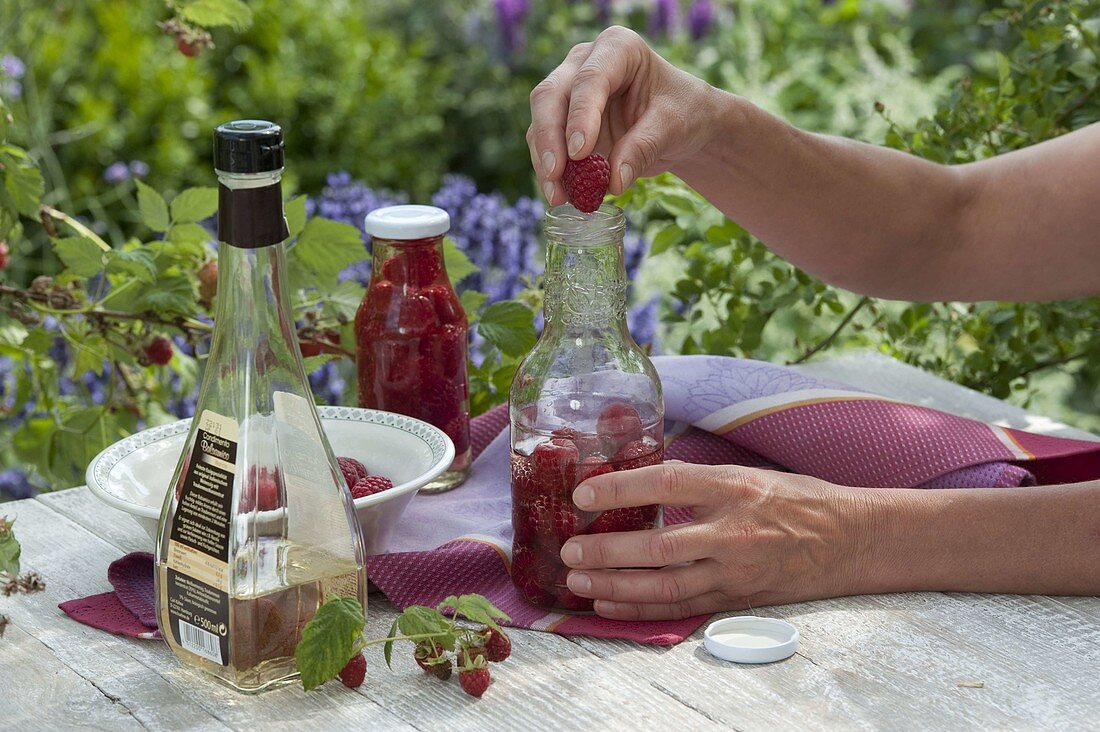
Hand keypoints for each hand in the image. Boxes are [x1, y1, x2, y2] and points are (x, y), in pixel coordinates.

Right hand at [526, 26, 719, 203]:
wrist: (685, 123)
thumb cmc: (684, 112)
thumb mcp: (673, 127)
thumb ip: (643, 149)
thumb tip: (613, 182)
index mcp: (618, 48)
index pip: (590, 78)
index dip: (581, 115)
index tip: (580, 153)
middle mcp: (584, 63)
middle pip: (551, 95)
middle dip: (549, 138)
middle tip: (555, 174)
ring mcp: (569, 92)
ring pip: (542, 122)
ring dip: (545, 160)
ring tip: (558, 196)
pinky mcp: (564, 123)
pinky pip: (547, 146)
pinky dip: (552, 172)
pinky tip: (562, 195)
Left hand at [559, 463, 871, 619]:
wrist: (851, 539)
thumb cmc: (796, 498)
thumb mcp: (748, 474)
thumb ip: (699, 480)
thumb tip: (639, 478)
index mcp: (735, 487)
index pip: (667, 482)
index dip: (621, 488)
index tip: (584, 493)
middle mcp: (734, 531)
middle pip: (659, 546)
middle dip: (607, 551)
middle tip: (569, 548)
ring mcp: (736, 571)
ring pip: (665, 586)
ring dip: (614, 585)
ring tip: (578, 580)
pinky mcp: (737, 598)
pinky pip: (681, 608)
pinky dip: (640, 607)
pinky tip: (608, 603)